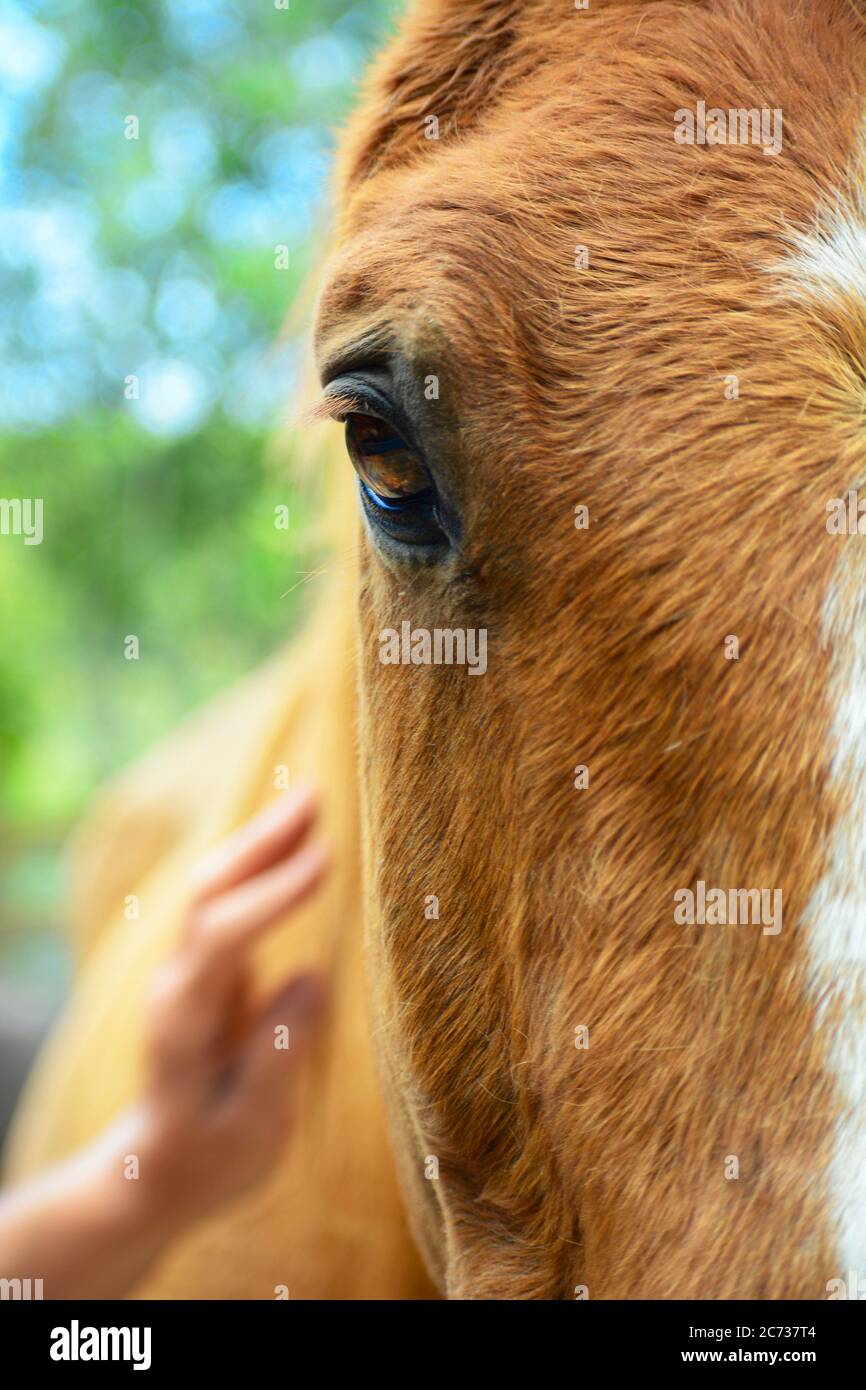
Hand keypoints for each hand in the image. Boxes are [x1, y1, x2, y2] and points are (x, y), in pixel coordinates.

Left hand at [134, 782, 328, 1219]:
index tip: (325, 861)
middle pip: (209, 892)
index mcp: (183, 1023)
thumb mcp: (248, 1134)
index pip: (221, 939)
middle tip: (317, 796)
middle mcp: (178, 983)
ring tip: (314, 797)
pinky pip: (229, 898)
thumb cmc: (208, 1158)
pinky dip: (261, 859)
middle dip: (261, 842)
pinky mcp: (205, 965)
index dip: (272, 897)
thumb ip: (275, 1059)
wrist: (156, 1168)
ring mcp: (188, 969)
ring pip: (216, 887)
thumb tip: (311, 980)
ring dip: (262, 840)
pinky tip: (294, 835)